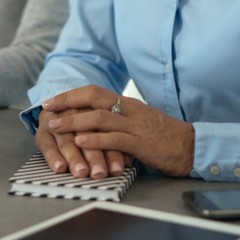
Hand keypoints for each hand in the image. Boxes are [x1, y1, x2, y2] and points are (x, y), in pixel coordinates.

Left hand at [42, 85, 194, 176]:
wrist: (192, 147)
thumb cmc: (164, 136)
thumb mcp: (138, 122)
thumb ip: (117, 119)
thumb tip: (90, 119)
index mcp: (127, 103)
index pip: (93, 91)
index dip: (71, 94)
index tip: (51, 100)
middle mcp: (129, 110)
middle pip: (93, 98)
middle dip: (67, 102)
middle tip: (47, 108)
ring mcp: (136, 126)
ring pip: (100, 117)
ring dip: (74, 121)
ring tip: (55, 125)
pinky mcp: (142, 143)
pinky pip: (115, 138)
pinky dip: (95, 139)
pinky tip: (80, 141)